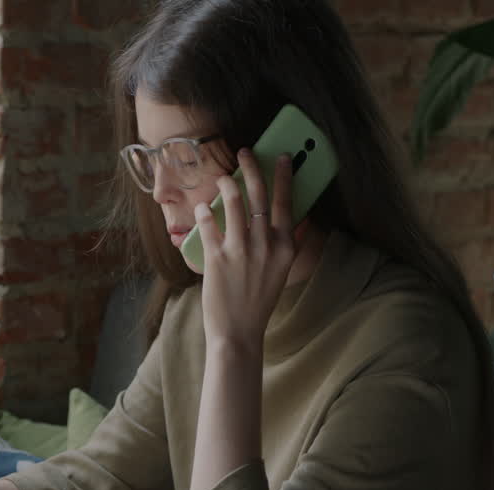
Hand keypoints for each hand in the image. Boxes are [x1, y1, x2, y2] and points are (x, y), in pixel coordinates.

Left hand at [193, 149, 299, 347]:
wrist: (239, 333)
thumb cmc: (258, 302)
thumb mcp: (280, 272)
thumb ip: (285, 246)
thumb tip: (292, 221)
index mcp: (285, 248)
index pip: (286, 203)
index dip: (283, 176)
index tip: (280, 157)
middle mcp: (265, 246)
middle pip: (259, 196)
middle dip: (252, 168)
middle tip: (245, 152)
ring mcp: (241, 251)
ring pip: (233, 204)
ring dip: (227, 185)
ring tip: (223, 177)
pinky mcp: (217, 259)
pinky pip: (209, 225)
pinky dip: (204, 213)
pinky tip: (202, 208)